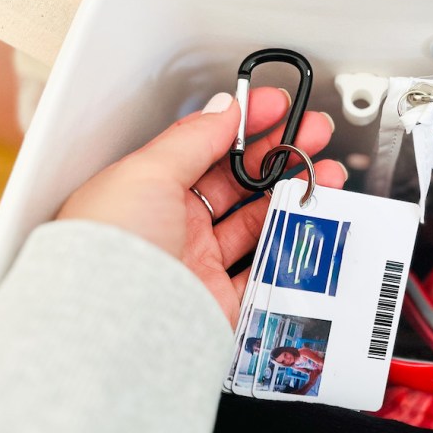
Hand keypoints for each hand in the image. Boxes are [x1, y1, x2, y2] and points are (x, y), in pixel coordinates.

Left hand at [57, 89, 346, 324]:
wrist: (112, 325)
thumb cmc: (109, 248)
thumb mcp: (148, 172)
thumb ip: (193, 138)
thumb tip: (224, 109)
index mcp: (151, 190)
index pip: (207, 146)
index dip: (245, 124)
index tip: (278, 107)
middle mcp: (175, 226)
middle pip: (239, 182)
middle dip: (280, 155)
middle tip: (312, 136)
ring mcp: (199, 264)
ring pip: (258, 222)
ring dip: (293, 196)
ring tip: (323, 177)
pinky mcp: (219, 301)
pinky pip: (264, 270)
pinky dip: (289, 248)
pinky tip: (306, 225)